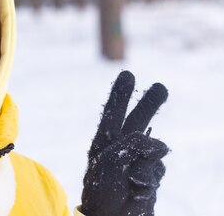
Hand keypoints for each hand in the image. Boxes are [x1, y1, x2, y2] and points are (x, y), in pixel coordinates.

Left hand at [81, 71, 168, 215]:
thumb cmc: (102, 191)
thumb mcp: (111, 161)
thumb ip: (133, 144)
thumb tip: (159, 142)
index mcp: (103, 143)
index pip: (113, 113)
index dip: (120, 94)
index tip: (128, 74)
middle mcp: (120, 150)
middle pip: (138, 122)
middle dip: (149, 104)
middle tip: (162, 87)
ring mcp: (137, 164)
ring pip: (154, 151)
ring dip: (144, 165)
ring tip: (129, 183)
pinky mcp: (149, 178)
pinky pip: (157, 170)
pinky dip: (149, 178)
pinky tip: (137, 190)